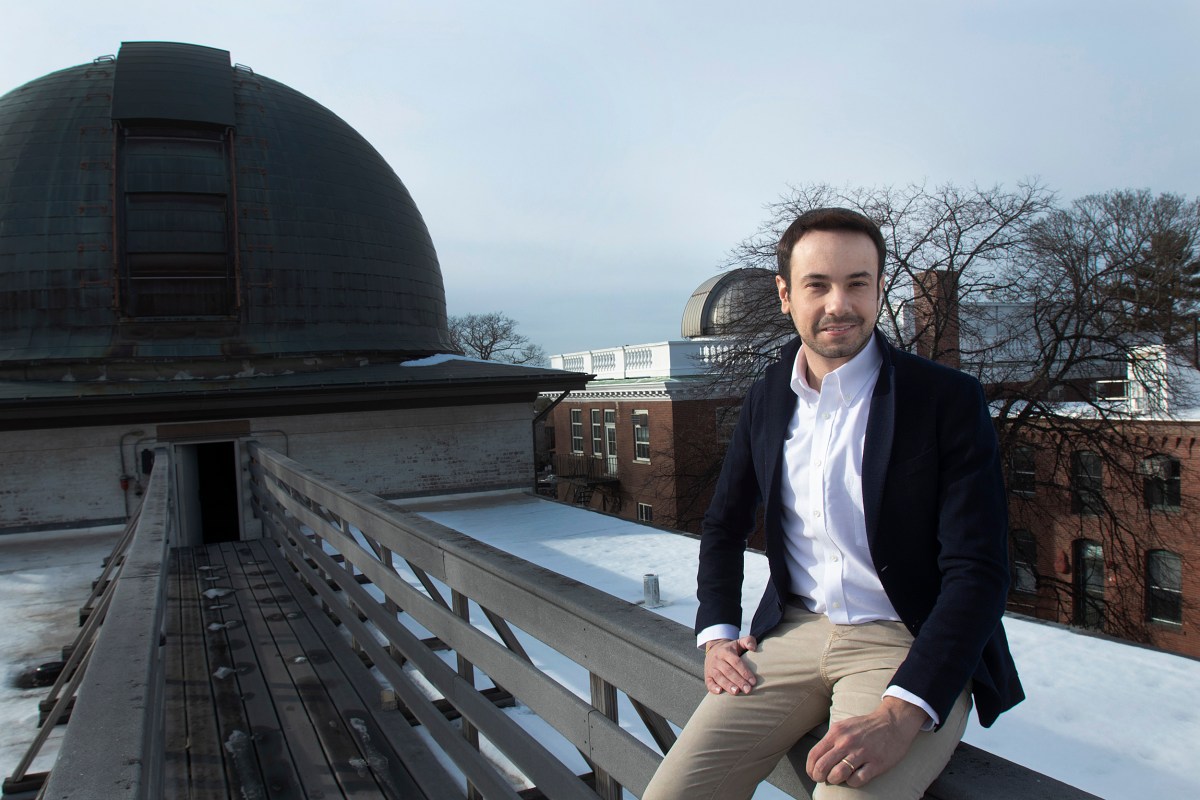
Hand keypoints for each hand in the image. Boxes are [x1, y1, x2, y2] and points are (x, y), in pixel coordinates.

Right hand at [703, 635, 757, 694]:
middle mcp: (717, 660)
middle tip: (748, 690)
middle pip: (728, 671)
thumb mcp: (739, 642)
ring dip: (728, 685)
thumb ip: (748, 641)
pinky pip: (708, 682)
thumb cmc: (731, 649)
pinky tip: (720, 692)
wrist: (713, 649)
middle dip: (738, 681)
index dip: (745, 672)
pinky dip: (713, 687)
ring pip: (719, 677)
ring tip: (736, 692)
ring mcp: (711, 668)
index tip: (753, 681)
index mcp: (726, 651)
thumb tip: (753, 648)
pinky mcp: (707, 675)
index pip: (736, 662)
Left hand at [805, 697, 927, 787]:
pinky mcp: (876, 763)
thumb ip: (831, 740)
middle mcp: (846, 742)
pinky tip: (854, 777)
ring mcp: (861, 753)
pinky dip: (852, 782)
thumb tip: (818, 758)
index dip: (810, 768)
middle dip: (819, 777)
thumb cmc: (866, 726)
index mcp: (836, 732)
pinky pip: (857, 779)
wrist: (893, 722)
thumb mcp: (844, 726)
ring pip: (838, 774)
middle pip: (822, 767)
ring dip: (835, 780)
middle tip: (823, 779)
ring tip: (838, 778)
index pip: (814, 754)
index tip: (813, 774)